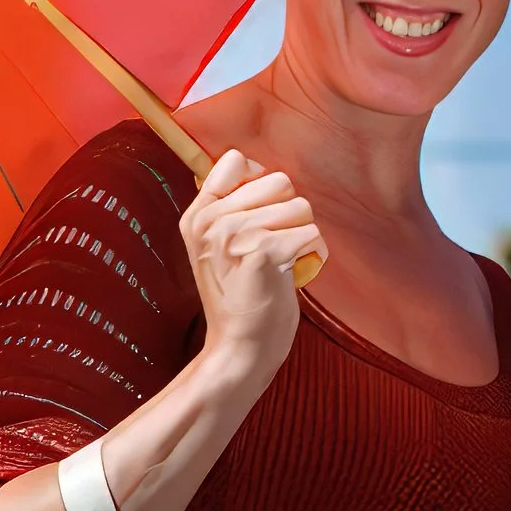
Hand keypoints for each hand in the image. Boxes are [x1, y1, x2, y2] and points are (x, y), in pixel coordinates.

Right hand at [181, 149, 325, 393]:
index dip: (261, 184)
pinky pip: (311, 233)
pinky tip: (295, 273)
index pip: (236, 160)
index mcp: (198, 215)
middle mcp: (212, 221)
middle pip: (278, 180)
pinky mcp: (264, 252)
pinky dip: (313, 254)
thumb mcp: (217, 248)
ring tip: (284, 262)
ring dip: (302, 235)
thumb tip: (256, 169)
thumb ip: (228, 208)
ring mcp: (236, 234)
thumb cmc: (240, 299)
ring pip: (300, 206)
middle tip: (275, 248)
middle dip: (289, 213)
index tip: (260, 219)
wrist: (240, 350)